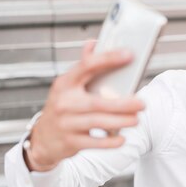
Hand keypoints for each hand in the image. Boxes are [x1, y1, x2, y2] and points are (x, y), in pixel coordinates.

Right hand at [24, 41, 144, 170]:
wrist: (43, 139)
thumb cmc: (62, 108)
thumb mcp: (67, 86)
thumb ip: (83, 68)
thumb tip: (93, 44)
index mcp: (65, 83)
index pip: (87, 66)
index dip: (108, 59)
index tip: (129, 55)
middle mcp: (64, 102)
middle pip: (97, 102)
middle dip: (122, 104)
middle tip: (142, 103)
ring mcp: (66, 123)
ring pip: (98, 122)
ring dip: (120, 121)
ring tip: (136, 119)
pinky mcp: (71, 141)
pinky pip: (95, 142)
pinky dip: (110, 142)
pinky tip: (121, 139)